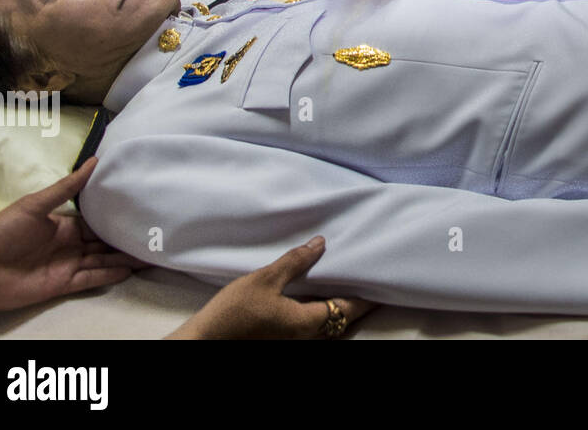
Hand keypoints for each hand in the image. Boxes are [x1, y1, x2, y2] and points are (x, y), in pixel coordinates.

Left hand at [0, 158, 145, 312]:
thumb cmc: (2, 232)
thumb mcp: (34, 204)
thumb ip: (66, 188)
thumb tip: (95, 160)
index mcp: (63, 225)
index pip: (96, 221)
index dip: (116, 217)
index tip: (140, 210)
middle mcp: (68, 245)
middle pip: (103, 242)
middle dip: (125, 239)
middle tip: (152, 233)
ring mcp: (67, 265)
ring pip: (102, 260)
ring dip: (124, 257)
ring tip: (150, 253)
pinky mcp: (62, 284)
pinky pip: (91, 279)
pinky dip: (109, 275)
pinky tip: (129, 270)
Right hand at [167, 236, 373, 339]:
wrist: (203, 343)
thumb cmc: (233, 314)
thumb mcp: (264, 280)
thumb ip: (295, 261)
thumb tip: (321, 243)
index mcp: (307, 323)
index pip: (347, 309)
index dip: (367, 297)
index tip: (383, 283)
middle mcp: (304, 337)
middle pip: (340, 321)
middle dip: (355, 303)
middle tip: (369, 281)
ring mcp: (292, 340)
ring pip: (326, 326)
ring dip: (338, 308)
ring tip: (346, 285)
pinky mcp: (280, 339)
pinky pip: (310, 326)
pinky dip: (320, 312)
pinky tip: (315, 297)